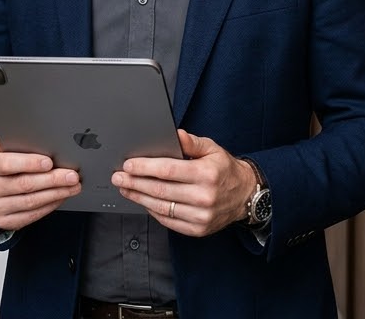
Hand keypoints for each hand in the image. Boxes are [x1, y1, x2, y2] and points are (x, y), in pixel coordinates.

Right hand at [0, 140, 80, 230]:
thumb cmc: (6, 165)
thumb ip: (17, 144)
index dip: (29, 163)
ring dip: (56, 193)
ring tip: (73, 186)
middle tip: (72, 175)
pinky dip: (50, 205)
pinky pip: (32, 215)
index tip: (49, 162)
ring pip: (30, 202)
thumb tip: (38, 136)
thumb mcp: (6, 151)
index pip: (6, 164)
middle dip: (52, 179)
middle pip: (23, 184)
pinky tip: (61, 197)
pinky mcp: (4, 221)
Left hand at [111, 129, 255, 236]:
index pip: (168, 170)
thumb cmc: (225, 170)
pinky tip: (143, 201)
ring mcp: (201, 216)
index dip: (144, 168)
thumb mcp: (212, 149)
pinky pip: (169, 220)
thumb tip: (174, 134)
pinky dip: (152, 211)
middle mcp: (204, 197)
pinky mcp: (198, 229)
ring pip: (162, 207)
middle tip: (118, 178)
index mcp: (207, 174)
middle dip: (135, 183)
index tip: (128, 165)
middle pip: (160, 190)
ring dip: (139, 198)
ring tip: (125, 189)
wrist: (246, 196)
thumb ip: (191, 142)